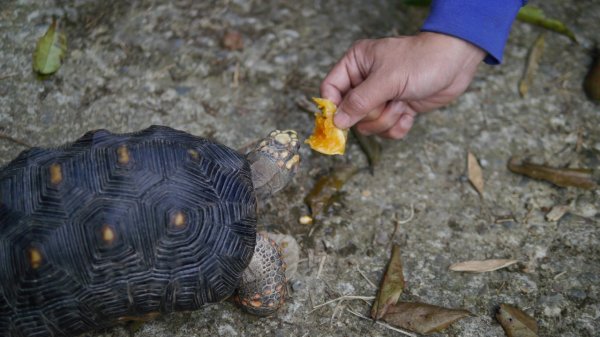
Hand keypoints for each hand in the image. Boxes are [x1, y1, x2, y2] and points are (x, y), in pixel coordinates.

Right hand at [320, 32, 485, 138]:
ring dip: (387, 120)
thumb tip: (337, 122)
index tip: (340, 124)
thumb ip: (359, 102)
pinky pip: (387, 131)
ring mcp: (381, 97)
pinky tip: (410, 113)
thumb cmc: (422, 61)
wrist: (456, 63)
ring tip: (403, 103)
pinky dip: (399, 126)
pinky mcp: (397, 109)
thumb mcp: (387, 80)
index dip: (333, 108)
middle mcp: (365, 81)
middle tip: (389, 103)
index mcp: (356, 64)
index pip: (330, 89)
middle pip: (350, 113)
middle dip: (372, 115)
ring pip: (369, 125)